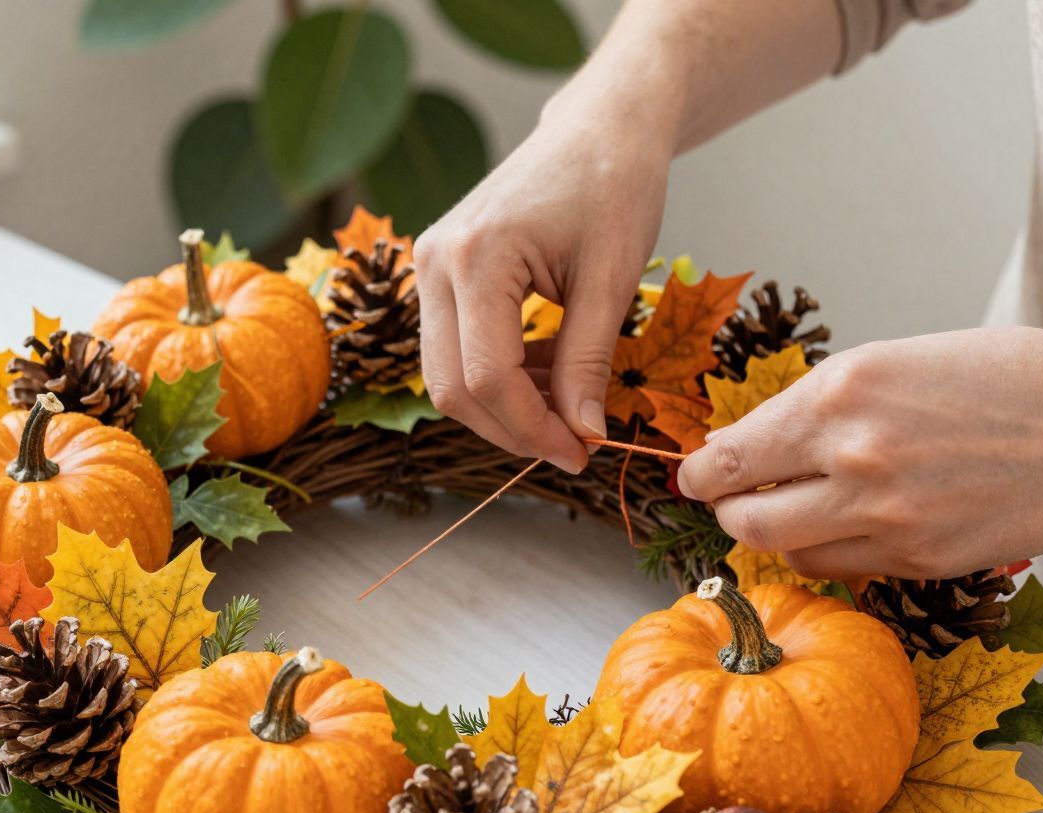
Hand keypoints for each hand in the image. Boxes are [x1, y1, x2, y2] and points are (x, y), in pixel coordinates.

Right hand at [417, 105, 672, 472]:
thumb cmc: (613, 185)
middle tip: (573, 446)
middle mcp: (435, 262)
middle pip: (451, 388)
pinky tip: (547, 376)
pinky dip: (497, 377)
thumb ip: (587, 362)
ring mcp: (429, 266)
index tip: (580, 453)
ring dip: (503, 408)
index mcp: (476, 256)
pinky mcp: (439, 272)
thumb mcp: (610, 279)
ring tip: (567, 408)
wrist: (598, 128)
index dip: (532, 429)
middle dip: (512, 429)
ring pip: (446, 376)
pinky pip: (454, 348)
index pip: (486, 377)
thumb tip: (581, 435)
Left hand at [677, 328, 1042, 577]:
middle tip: (732, 502)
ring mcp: (888, 520)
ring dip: (776, 537)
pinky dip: (829, 554)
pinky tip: (849, 527)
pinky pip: (843, 570)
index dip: (702, 471)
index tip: (695, 475)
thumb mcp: (902, 358)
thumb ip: (825, 402)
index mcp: (843, 395)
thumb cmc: (1011, 378)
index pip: (731, 455)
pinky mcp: (921, 561)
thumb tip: (757, 439)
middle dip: (727, 513)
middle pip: (743, 519)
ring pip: (787, 552)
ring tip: (791, 512)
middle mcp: (855, 459)